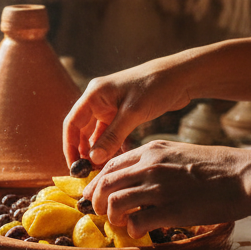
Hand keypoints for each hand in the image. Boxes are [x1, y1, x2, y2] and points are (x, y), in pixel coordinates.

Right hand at [64, 58, 190, 166]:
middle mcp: (99, 100)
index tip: (74, 168)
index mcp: (94, 95)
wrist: (180, 76)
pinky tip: (116, 160)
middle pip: (82, 130)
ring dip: (98, 151)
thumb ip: (112, 136)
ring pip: (97, 134)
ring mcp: (111, 107)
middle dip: (84, 152)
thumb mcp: (133, 113)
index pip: (72, 123)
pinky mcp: (123, 113)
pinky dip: (111, 146)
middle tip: (89, 174)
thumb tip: (93, 159)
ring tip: (102, 171)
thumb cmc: (155, 87)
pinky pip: (111, 134)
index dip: (70, 147)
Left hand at [84, 140, 250, 237]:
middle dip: (97, 202)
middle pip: (105, 184)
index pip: (109, 165)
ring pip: (114, 203)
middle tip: (101, 213)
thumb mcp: (178, 153)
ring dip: (112, 217)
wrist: (242, 176)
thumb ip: (155, 161)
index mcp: (151, 151)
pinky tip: (139, 231)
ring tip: (120, 223)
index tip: (93, 195)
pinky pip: (136, 223)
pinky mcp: (170, 210)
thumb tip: (136, 177)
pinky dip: (132, 230)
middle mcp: (150, 166)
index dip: (96, 183)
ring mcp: (159, 188)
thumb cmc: (215, 167)